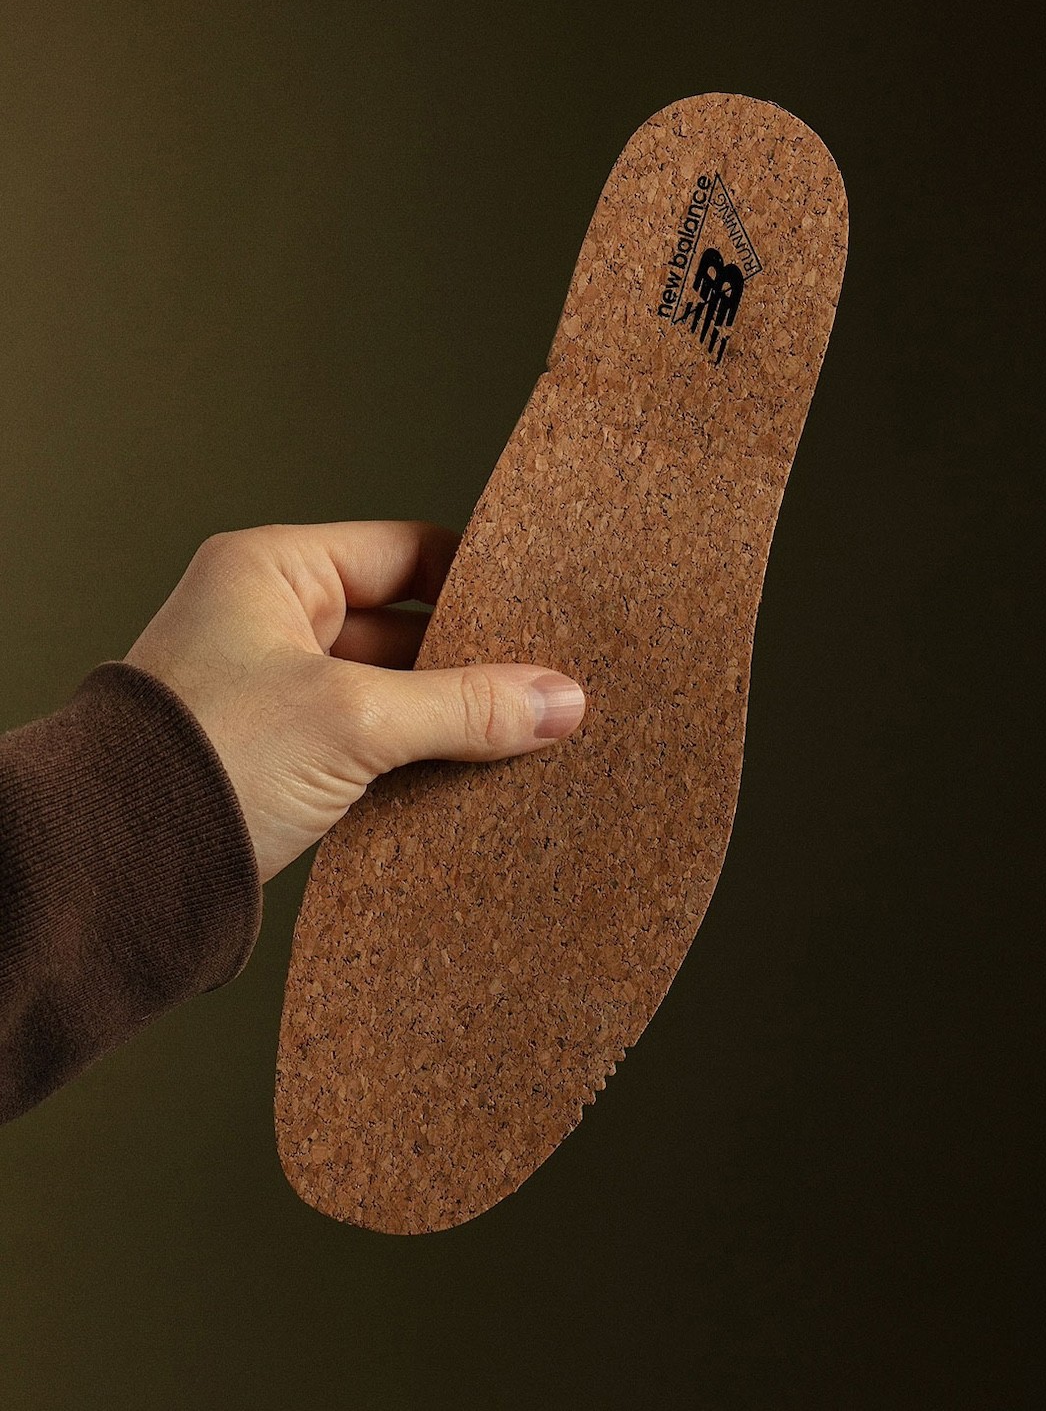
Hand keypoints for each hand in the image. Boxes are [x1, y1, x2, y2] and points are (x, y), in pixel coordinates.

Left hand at [124, 520, 585, 883]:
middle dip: (473, 662)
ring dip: (448, 719)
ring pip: (390, 692)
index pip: (405, 551)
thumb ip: (463, 707)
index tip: (546, 613)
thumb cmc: (201, 761)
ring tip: (525, 738)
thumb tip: (560, 701)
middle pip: (406, 626)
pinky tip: (471, 781)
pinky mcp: (277, 757)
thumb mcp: (352, 720)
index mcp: (273, 570)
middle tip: (549, 688)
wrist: (107, 873)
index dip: (479, 580)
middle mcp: (271, 620)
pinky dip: (414, 760)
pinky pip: (368, 743)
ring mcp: (273, 692)